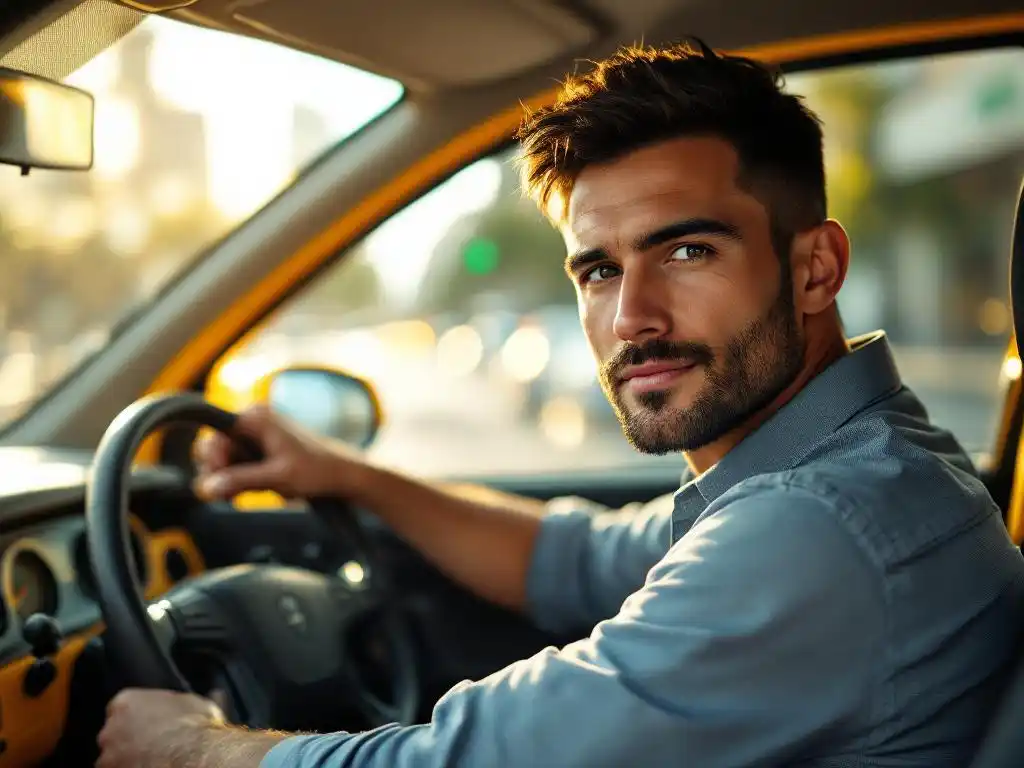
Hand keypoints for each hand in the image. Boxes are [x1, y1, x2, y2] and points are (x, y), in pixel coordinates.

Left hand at [96, 688, 224, 767]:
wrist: (195, 756)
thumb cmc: (194, 728)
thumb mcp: (195, 703)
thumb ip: (182, 702)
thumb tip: (203, 699)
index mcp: (126, 702)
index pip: (123, 707)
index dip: (139, 716)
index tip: (151, 723)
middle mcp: (110, 729)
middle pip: (115, 733)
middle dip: (131, 738)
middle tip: (154, 744)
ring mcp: (108, 758)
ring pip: (115, 758)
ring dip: (130, 759)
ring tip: (155, 759)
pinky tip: (154, 766)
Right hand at [194, 404, 369, 500]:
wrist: (341, 474)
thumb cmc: (316, 470)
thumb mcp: (278, 476)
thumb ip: (241, 480)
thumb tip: (207, 488)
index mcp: (256, 417)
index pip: (215, 432)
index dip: (213, 457)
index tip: (219, 476)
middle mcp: (252, 422)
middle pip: (215, 446)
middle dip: (216, 472)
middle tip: (227, 495)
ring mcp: (255, 437)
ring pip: (223, 459)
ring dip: (225, 480)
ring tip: (235, 498)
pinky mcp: (258, 452)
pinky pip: (235, 466)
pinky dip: (234, 481)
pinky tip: (240, 495)